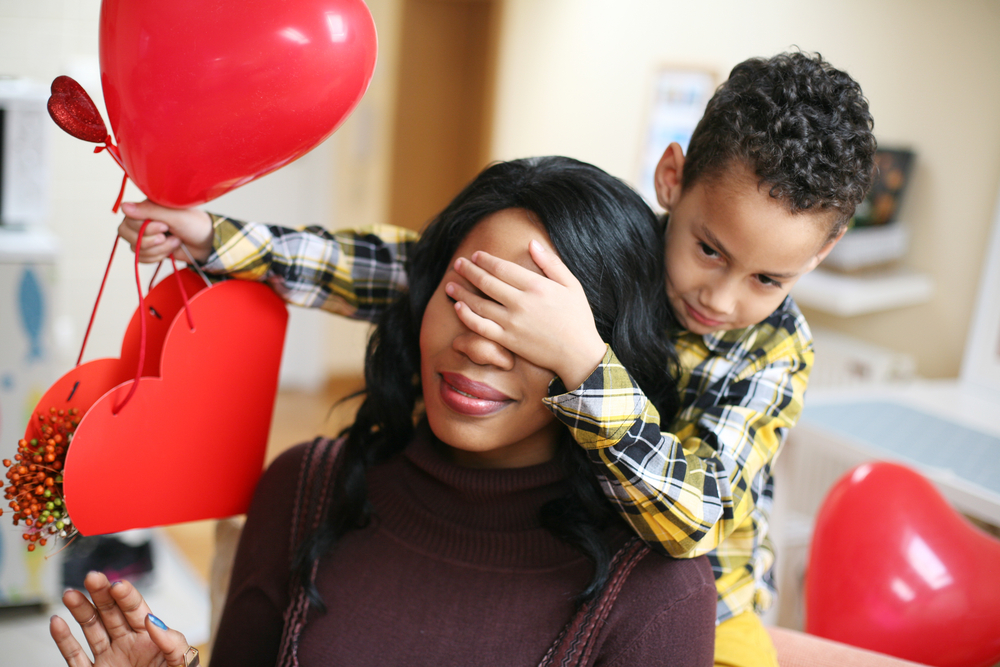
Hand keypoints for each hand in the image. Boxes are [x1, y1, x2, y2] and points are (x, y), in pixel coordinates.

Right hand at [50, 571, 193, 666]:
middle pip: (111, 613)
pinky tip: (57, 622)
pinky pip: (75, 657)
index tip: (117, 585)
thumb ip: (172, 642)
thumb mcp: (180, 663)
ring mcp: (109, 659)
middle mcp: (128, 644)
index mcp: (151, 638)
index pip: (136, 610)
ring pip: (91, 630)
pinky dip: (64, 640)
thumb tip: (153, 621)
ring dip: (81, 611)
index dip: (127, 596)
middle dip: (101, 594)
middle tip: (92, 577)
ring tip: (70, 593)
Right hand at [119, 200, 213, 263]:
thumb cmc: (195, 224)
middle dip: (150, 240)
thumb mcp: (175, 215)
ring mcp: (144, 235)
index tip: (165, 226)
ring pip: (135, 248)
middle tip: (168, 235)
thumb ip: (149, 211)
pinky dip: (157, 257)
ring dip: (159, 249)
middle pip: (126, 234)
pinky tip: (170, 250)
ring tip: (175, 241)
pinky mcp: (149, 248)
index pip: (128, 220)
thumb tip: (123, 207)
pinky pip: (141, 258)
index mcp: (147, 207)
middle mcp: (141, 219)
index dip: (145, 228)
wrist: (207, 243)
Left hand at [448, 239, 606, 389]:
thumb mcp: (571, 285)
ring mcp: (512, 323)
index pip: (502, 268)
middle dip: (469, 271)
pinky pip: (481, 327)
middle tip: (458, 264)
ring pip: (479, 304)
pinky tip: (458, 307)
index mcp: (536, 286)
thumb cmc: (578, 317)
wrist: (578, 354)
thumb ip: (551, 263)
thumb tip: (532, 243)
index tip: (475, 255)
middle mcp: (521, 303)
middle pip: (486, 282)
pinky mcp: (507, 340)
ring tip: (449, 284)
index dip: (485, 260)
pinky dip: (467, 316)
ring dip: (461, 292)